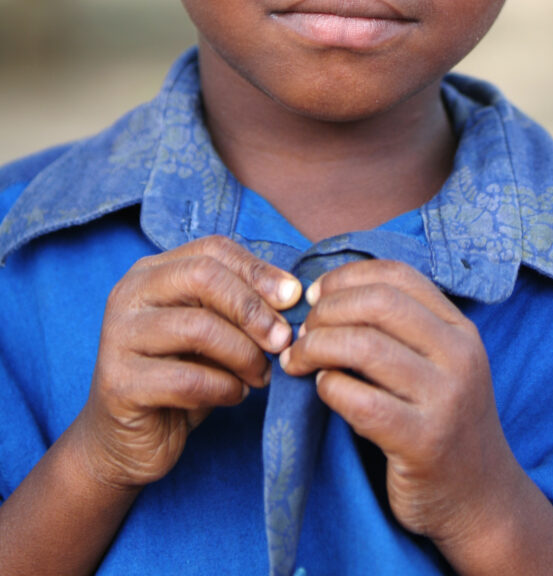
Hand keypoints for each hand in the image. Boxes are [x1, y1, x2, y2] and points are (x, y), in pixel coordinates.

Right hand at [73, 235, 300, 490]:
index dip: (258, 270)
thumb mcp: (210, 333)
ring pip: (198, 327)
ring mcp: (118, 336)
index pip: (212, 250)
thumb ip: (238, 308)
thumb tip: (291, 295)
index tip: (293, 298)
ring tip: (260, 375)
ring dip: (244, 353)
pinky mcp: (119, 383)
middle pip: (204, 276)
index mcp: (151, 272)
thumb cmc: (178, 377)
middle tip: (282, 340)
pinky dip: (224, 388)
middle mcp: (129, 295)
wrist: (127, 443)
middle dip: (252, 308)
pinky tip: (234, 395)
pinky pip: (187, 379)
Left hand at [278, 260, 525, 563]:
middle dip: (327, 311)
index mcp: (460, 329)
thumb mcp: (439, 365)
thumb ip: (401, 330)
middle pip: (379, 303)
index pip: (398, 275)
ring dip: (316, 347)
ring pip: (365, 347)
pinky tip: (323, 391)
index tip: (316, 295)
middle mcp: (459, 356)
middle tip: (302, 331)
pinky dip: (329, 388)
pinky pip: (360, 401)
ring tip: (298, 360)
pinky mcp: (423, 442)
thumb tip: (324, 296)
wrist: (480, 499)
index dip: (347, 277)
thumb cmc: (443, 422)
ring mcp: (445, 399)